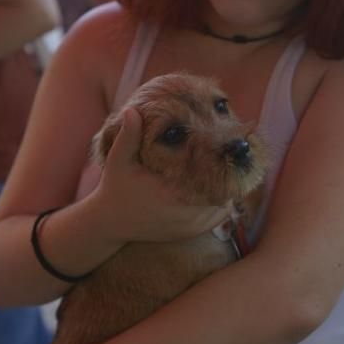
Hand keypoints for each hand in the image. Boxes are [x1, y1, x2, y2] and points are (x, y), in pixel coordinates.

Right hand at [92, 108, 232, 244]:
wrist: (110, 224)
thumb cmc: (115, 189)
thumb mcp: (118, 162)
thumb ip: (127, 138)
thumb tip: (133, 111)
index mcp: (168, 195)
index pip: (206, 180)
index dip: (219, 165)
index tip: (222, 149)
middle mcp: (181, 215)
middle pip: (221, 193)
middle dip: (227, 175)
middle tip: (233, 156)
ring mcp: (188, 227)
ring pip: (224, 206)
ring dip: (228, 189)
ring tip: (232, 169)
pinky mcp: (190, 233)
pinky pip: (218, 218)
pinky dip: (224, 203)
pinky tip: (223, 187)